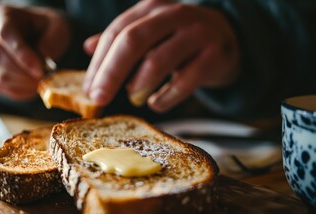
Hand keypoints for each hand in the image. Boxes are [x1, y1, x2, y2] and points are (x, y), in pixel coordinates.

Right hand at [0, 4, 69, 99]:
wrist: (39, 37)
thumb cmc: (47, 30)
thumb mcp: (57, 27)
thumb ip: (52, 40)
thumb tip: (43, 58)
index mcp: (4, 17)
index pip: (6, 34)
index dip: (22, 54)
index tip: (39, 69)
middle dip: (25, 73)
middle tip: (45, 77)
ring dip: (24, 83)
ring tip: (42, 80)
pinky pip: (2, 87)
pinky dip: (21, 90)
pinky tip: (34, 84)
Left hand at [83, 0, 239, 111]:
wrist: (228, 38)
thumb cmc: (180, 38)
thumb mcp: (151, 33)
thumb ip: (121, 39)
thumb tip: (87, 47)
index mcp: (152, 8)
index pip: (117, 32)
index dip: (99, 62)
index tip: (89, 89)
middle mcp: (173, 15)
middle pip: (133, 41)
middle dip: (111, 72)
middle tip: (98, 98)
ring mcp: (196, 34)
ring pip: (158, 61)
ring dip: (139, 85)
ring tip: (132, 97)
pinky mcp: (214, 56)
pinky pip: (184, 81)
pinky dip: (166, 97)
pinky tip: (156, 102)